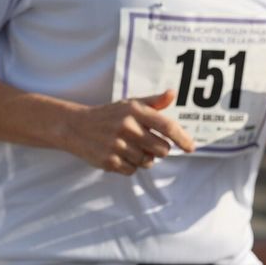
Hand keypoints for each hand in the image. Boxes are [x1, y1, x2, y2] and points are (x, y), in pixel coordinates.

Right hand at [59, 90, 195, 174]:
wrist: (74, 126)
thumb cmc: (108, 115)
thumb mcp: (128, 105)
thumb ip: (153, 102)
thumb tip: (172, 94)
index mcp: (134, 111)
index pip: (167, 126)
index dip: (183, 138)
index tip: (191, 147)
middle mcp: (127, 127)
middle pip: (162, 149)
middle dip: (158, 149)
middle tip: (144, 142)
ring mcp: (117, 145)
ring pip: (148, 162)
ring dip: (143, 158)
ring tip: (128, 147)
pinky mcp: (109, 161)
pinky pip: (133, 171)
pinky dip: (129, 166)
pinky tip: (118, 155)